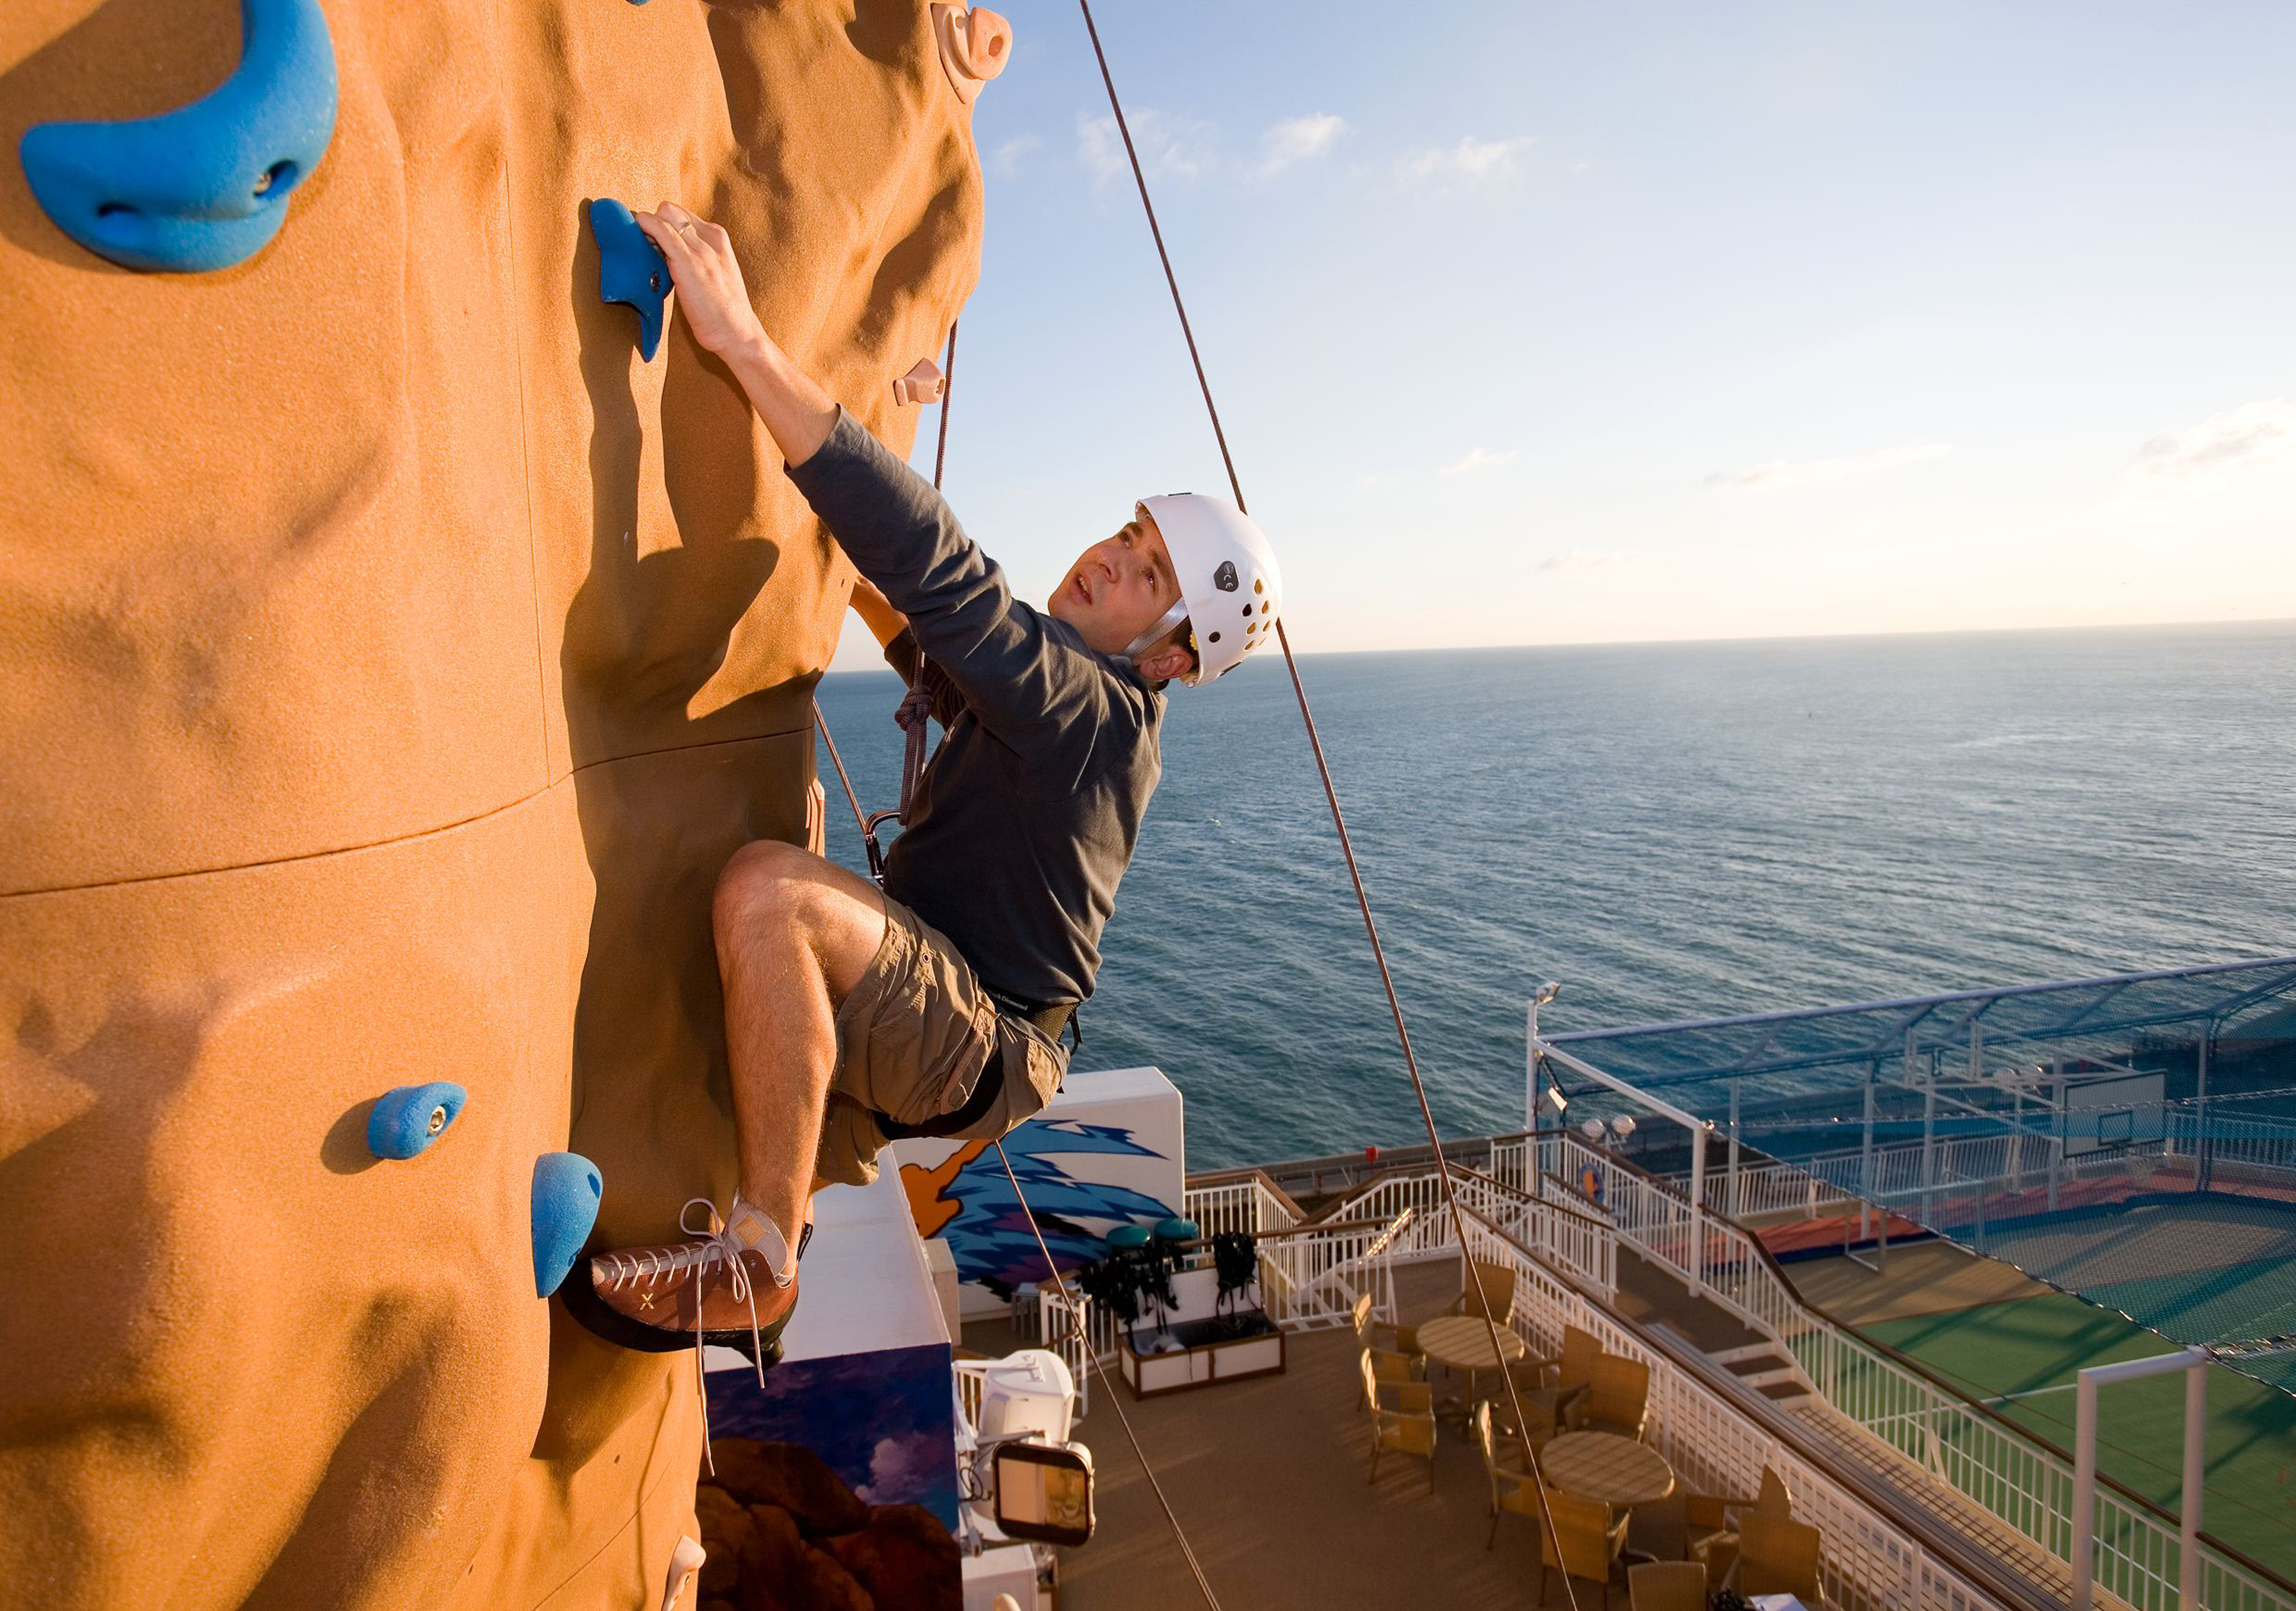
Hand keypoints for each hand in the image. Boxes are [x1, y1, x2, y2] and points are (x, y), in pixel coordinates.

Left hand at [634, 201, 764, 358]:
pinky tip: (637, 242)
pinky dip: (645, 227)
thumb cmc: (723, 312)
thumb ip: (698, 257)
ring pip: (663, 215)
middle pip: (670, 209)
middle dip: (653, 222)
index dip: (664, 224)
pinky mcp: (687, 262)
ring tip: (643, 252)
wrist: (737, 333)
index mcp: (718, 238)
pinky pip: (660, 230)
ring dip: (646, 228)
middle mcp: (711, 238)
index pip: (682, 214)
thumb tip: (668, 252)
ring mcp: (701, 249)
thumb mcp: (716, 274)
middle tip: (646, 247)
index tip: (655, 243)